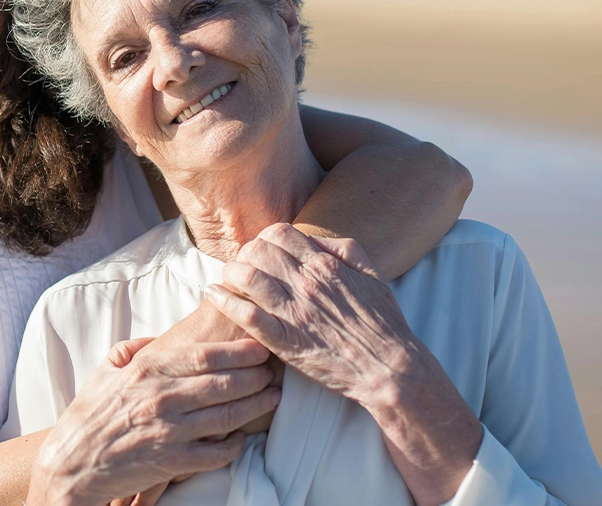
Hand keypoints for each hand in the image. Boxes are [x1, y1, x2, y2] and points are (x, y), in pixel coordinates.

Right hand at [28, 336, 280, 505]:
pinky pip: (216, 453)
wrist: (71, 462)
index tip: (260, 347)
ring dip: (256, 405)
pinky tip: (242, 436)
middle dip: (257, 375)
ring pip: (228, 415)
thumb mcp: (107, 370)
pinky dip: (235, 444)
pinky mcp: (172, 462)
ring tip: (273, 397)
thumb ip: (135, 349)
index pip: (206, 355)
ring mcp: (169, 431)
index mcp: (149, 370)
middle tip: (274, 371)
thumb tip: (158, 339)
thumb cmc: (89, 413)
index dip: (240, 350)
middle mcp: (162, 398)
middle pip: (225, 383)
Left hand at [205, 223, 415, 404]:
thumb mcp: (371, 274)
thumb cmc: (383, 323)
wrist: (388, 368)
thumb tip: (316, 239)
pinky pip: (245, 315)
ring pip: (246, 277)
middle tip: (243, 265)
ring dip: (231, 273)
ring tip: (227, 278)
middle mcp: (306, 284)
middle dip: (245, 253)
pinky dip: (224, 301)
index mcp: (325, 266)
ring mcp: (293, 312)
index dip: (264, 238)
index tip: (262, 250)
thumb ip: (345, 249)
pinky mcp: (284, 341)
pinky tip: (212, 295)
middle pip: (258, 251)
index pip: (279, 233)